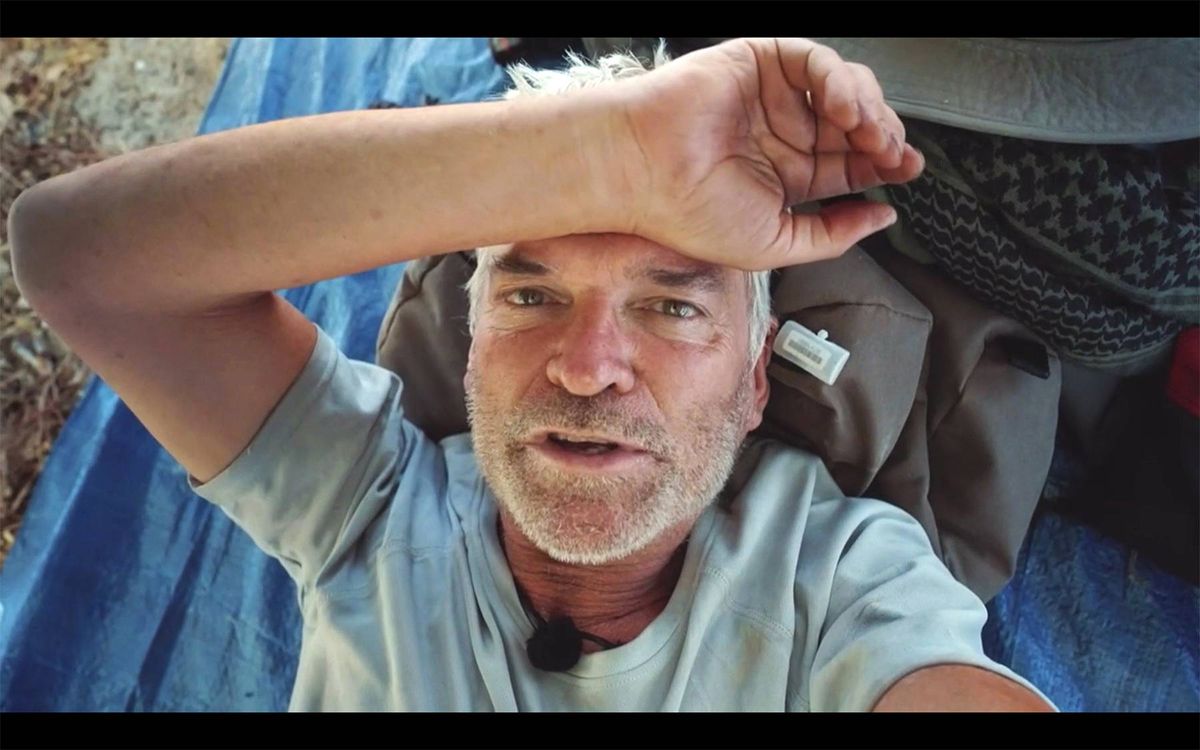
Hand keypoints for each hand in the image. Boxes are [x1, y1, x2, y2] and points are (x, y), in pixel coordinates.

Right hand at [615, 38, 923, 269]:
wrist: (642, 174)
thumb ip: (832, 236)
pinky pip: (815, 62)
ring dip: (867, 109)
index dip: (884, 163)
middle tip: (892, 154)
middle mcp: (783, 133)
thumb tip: (882, 218)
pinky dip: (838, 81)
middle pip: (856, 124)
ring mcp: (772, 97)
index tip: (907, 170)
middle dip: (883, 137)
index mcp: (787, 175)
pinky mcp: (759, 64)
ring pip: (844, 89)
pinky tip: (841, 108)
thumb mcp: (775, 246)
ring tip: (867, 132)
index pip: (851, 163)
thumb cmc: (689, 213)